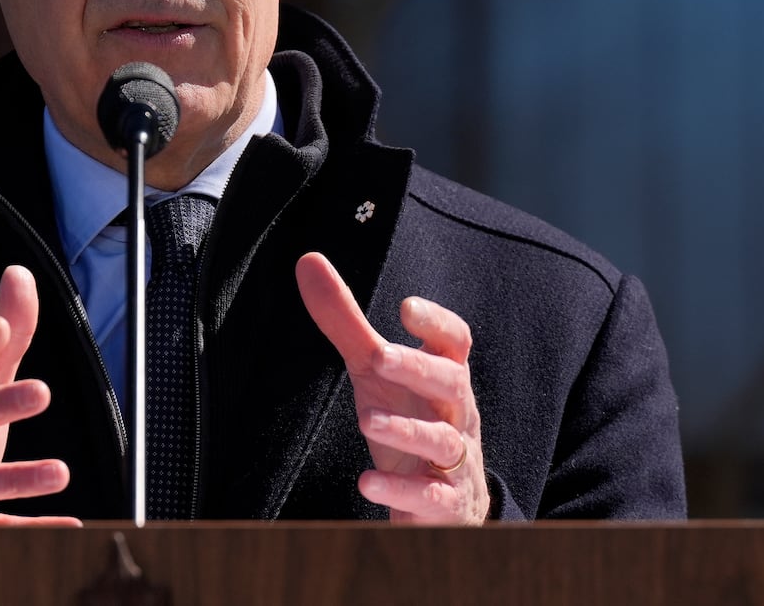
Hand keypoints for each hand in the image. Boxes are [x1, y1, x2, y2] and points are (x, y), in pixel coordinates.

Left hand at [295, 252, 488, 523]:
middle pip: (452, 385)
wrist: (445, 501)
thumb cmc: (409, 416)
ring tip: (367, 420)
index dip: (436, 324)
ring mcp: (453, 459)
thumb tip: (307, 261)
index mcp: (444, 376)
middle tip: (380, 357)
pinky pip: (429, 497)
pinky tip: (365, 483)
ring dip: (407, 430)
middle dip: (418, 369)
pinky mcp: (442, 503)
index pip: (455, 343)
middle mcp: (456, 413)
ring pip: (442, 441)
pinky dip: (400, 491)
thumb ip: (346, 321)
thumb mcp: (375, 370)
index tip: (407, 307)